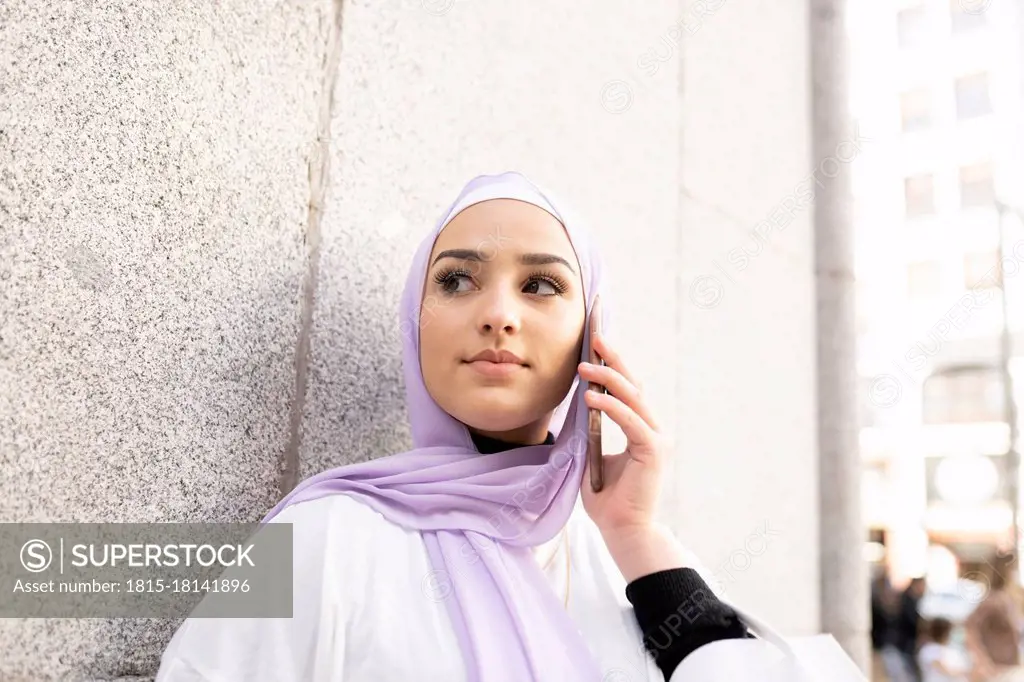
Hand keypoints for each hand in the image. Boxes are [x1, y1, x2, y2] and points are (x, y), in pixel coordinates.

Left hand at [578, 330, 666, 537]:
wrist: (623, 530)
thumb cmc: (607, 499)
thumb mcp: (594, 456)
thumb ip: (593, 431)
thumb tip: (582, 403)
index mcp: (642, 430)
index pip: (628, 390)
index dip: (614, 365)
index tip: (596, 343)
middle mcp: (654, 430)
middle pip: (634, 385)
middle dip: (613, 359)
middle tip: (595, 337)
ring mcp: (657, 439)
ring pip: (633, 398)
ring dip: (607, 379)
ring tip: (583, 367)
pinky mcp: (653, 451)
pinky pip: (629, 421)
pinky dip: (610, 407)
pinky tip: (590, 398)